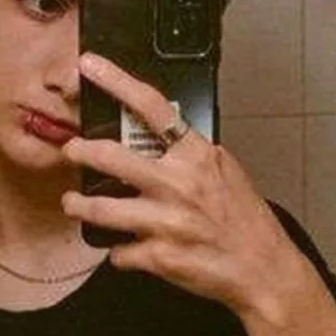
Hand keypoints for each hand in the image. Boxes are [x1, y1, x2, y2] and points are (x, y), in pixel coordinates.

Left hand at [61, 53, 323, 322]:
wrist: (264, 269)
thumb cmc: (246, 220)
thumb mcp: (225, 171)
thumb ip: (191, 154)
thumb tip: (162, 138)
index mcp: (196, 156)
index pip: (152, 107)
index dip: (116, 81)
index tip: (90, 66)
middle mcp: (178, 184)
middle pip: (111, 156)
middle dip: (80, 151)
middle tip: (71, 149)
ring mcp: (165, 221)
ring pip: (101, 208)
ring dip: (80, 205)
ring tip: (73, 201)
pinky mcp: (158, 256)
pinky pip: (120, 251)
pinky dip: (119, 250)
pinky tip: (124, 249)